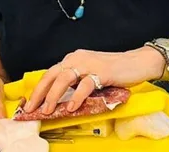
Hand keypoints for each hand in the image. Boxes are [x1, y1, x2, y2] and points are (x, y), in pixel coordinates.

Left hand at [24, 47, 164, 115]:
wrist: (137, 62)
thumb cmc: (114, 70)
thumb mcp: (89, 73)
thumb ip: (76, 82)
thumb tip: (60, 99)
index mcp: (72, 59)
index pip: (50, 73)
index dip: (39, 88)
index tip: (30, 102)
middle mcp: (77, 59)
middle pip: (51, 75)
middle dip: (39, 92)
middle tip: (31, 108)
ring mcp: (89, 64)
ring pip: (64, 78)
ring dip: (53, 95)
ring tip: (47, 110)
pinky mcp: (102, 72)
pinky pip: (85, 85)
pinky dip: (76, 97)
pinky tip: (71, 107)